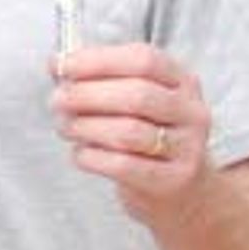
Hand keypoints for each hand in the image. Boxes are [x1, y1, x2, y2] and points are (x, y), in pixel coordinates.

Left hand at [54, 41, 217, 228]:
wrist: (182, 190)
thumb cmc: (146, 134)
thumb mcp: (135, 101)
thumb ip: (101, 80)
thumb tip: (58, 65)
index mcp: (182, 81)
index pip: (143, 59)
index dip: (97, 60)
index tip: (61, 65)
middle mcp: (191, 112)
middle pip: (136, 95)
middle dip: (86, 95)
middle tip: (57, 101)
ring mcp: (186, 148)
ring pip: (128, 132)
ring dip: (85, 127)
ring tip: (66, 127)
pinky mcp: (172, 180)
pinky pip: (123, 165)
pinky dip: (91, 157)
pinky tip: (80, 153)